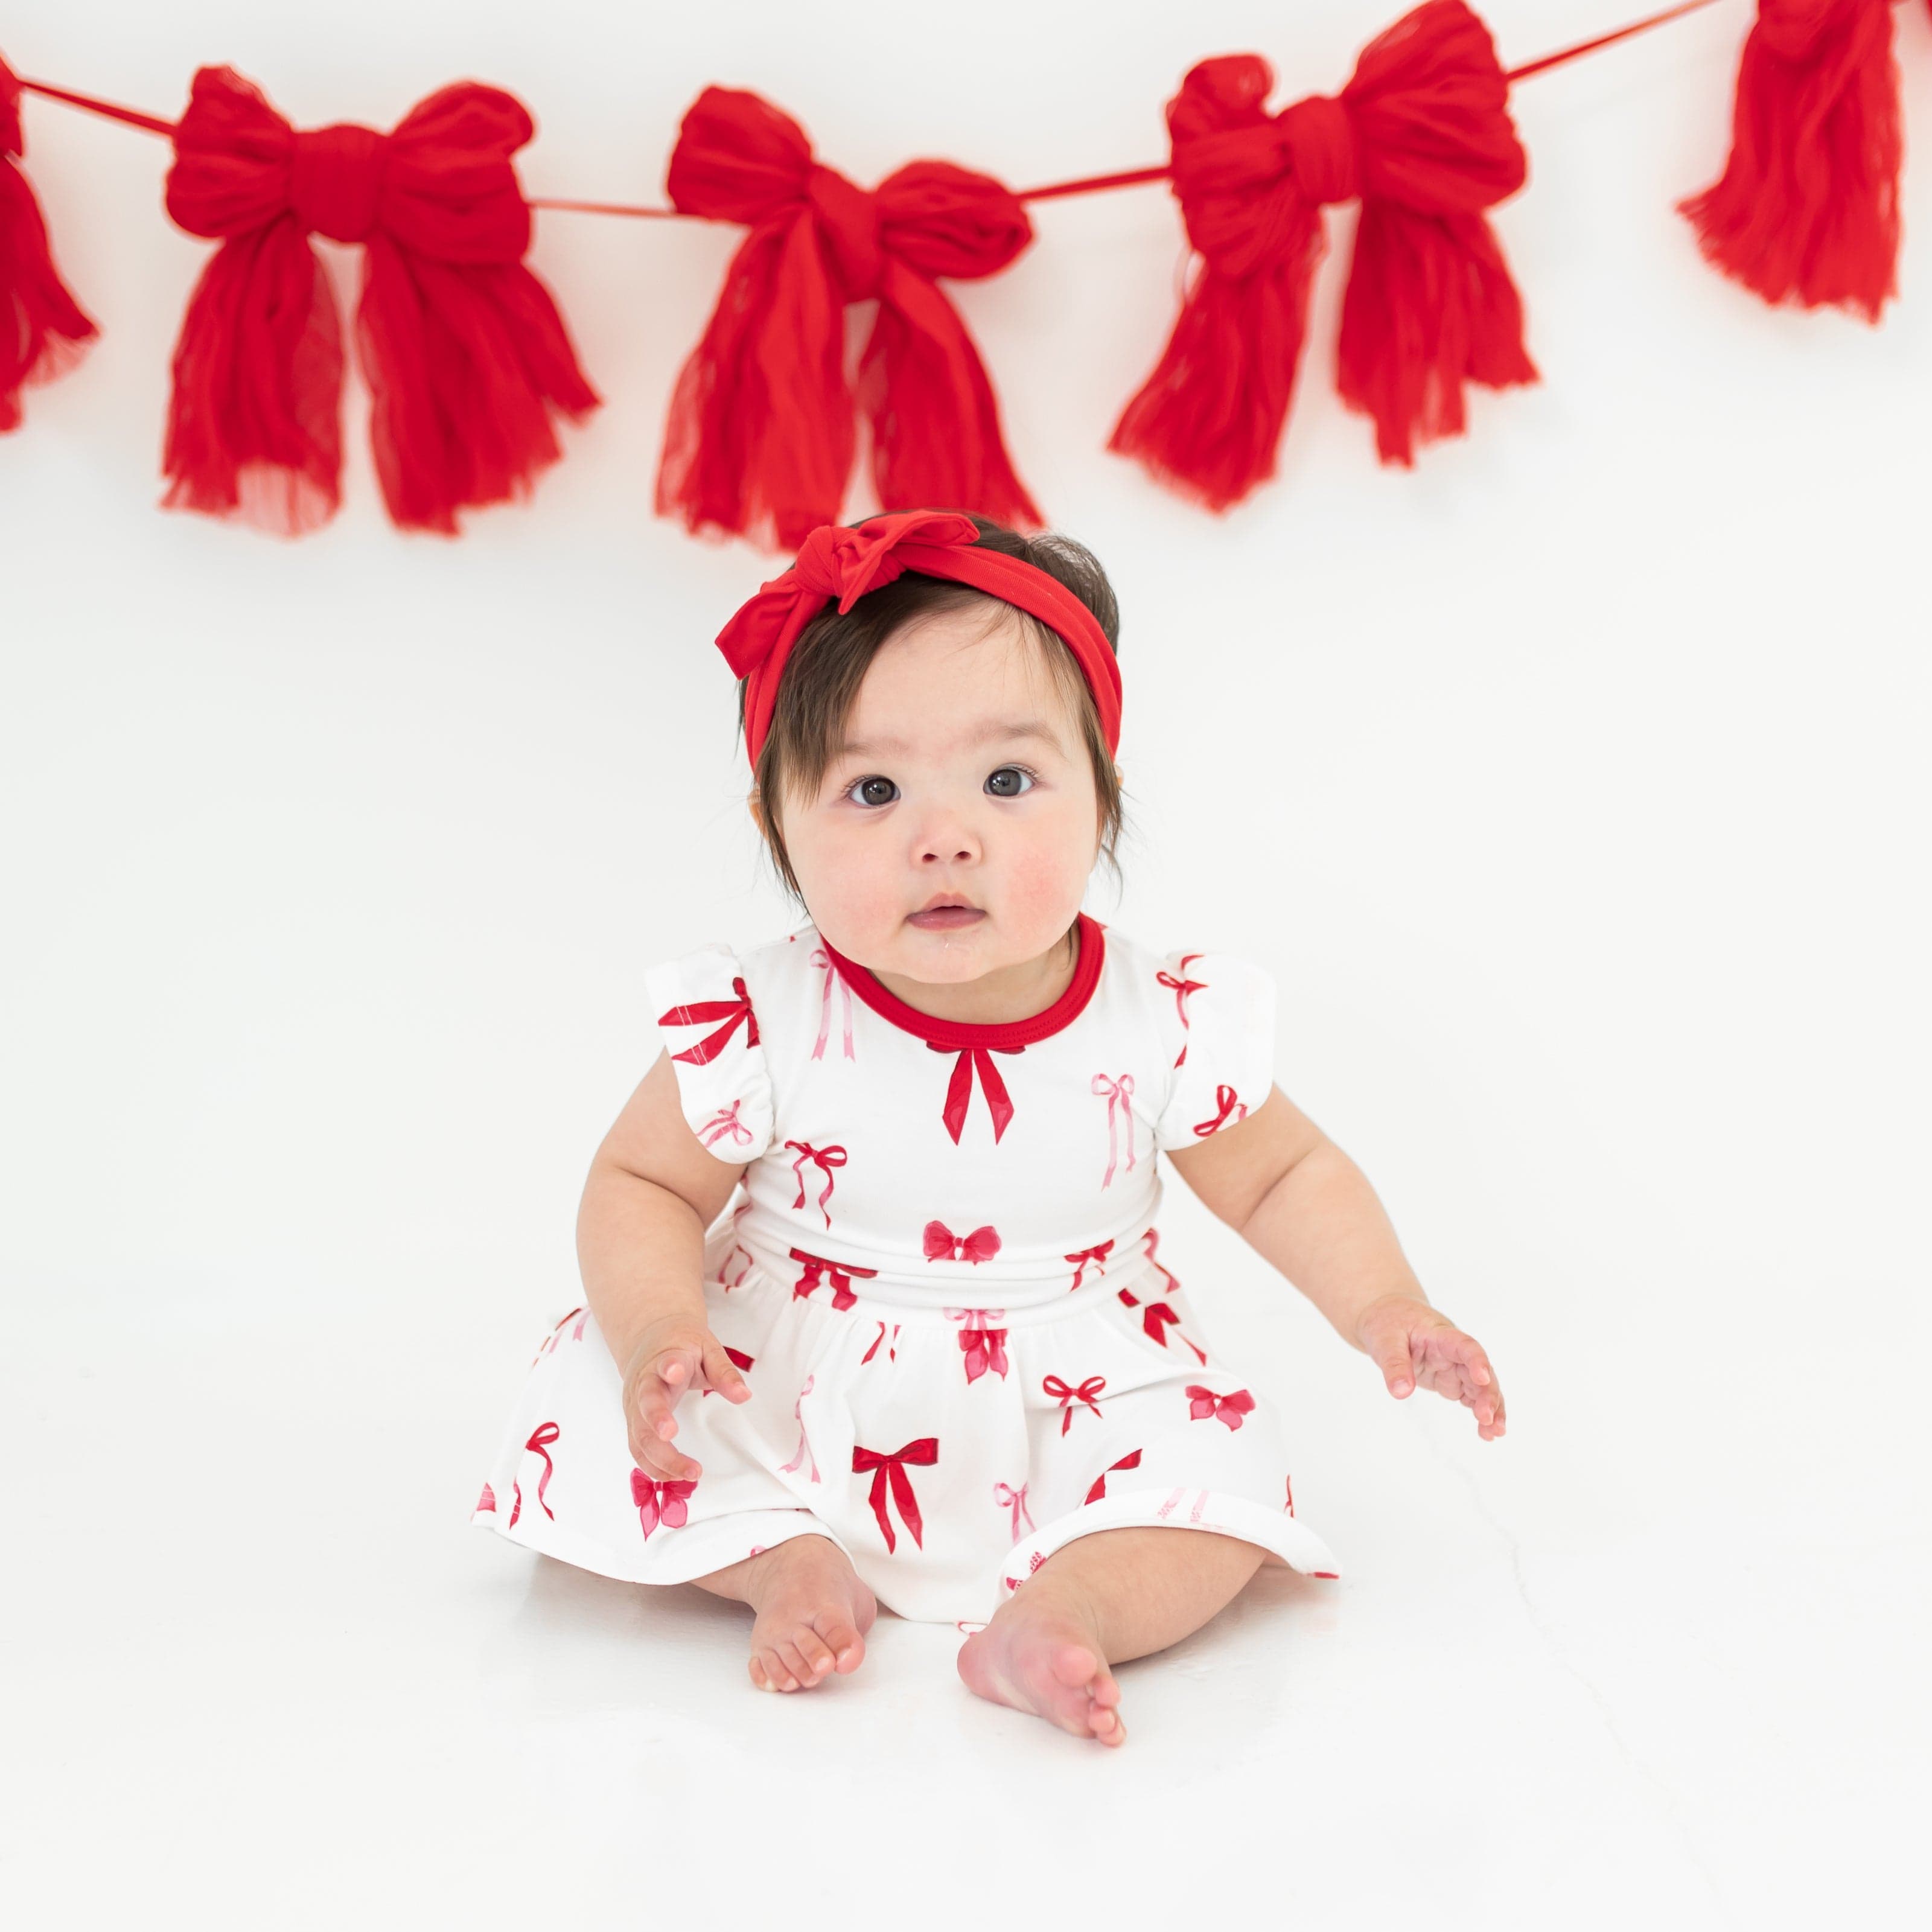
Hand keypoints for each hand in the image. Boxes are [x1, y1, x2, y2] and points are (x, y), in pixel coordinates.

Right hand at [621, 1316, 751, 1481]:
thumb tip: (744, 1395)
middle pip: (645, 1404)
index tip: (674, 1370)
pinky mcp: (634, 1421)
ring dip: (660, 1457)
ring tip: (690, 1472)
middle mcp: (645, 1383)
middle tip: (670, 1435)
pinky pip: (638, 1448)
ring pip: (640, 1434)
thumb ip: (724, 1372)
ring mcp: (635, 1405)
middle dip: (656, 1420)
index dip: (669, 1367)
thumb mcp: (708, 1348)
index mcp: (666, 1359)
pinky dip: (653, 1466)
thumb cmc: (681, 1345)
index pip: (665, 1362)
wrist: (649, 1339)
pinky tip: (673, 1478)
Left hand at [1355, 1293, 1506, 1440]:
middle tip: (1489, 1420)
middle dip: (1488, 1395)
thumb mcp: (1384, 1339)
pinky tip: (1486, 1432)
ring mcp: (1455, 1366)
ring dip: (1492, 1408)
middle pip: (1480, 1371)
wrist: (1388, 1316)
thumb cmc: (1389, 1322)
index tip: (1483, 1379)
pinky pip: (1471, 1396)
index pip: (1465, 1346)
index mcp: (1441, 1335)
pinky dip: (1479, 1412)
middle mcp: (1454, 1351)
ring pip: (1481, 1387)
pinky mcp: (1451, 1379)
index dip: (1477, 1361)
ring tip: (1495, 1433)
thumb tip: (1401, 1393)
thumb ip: (1394, 1364)